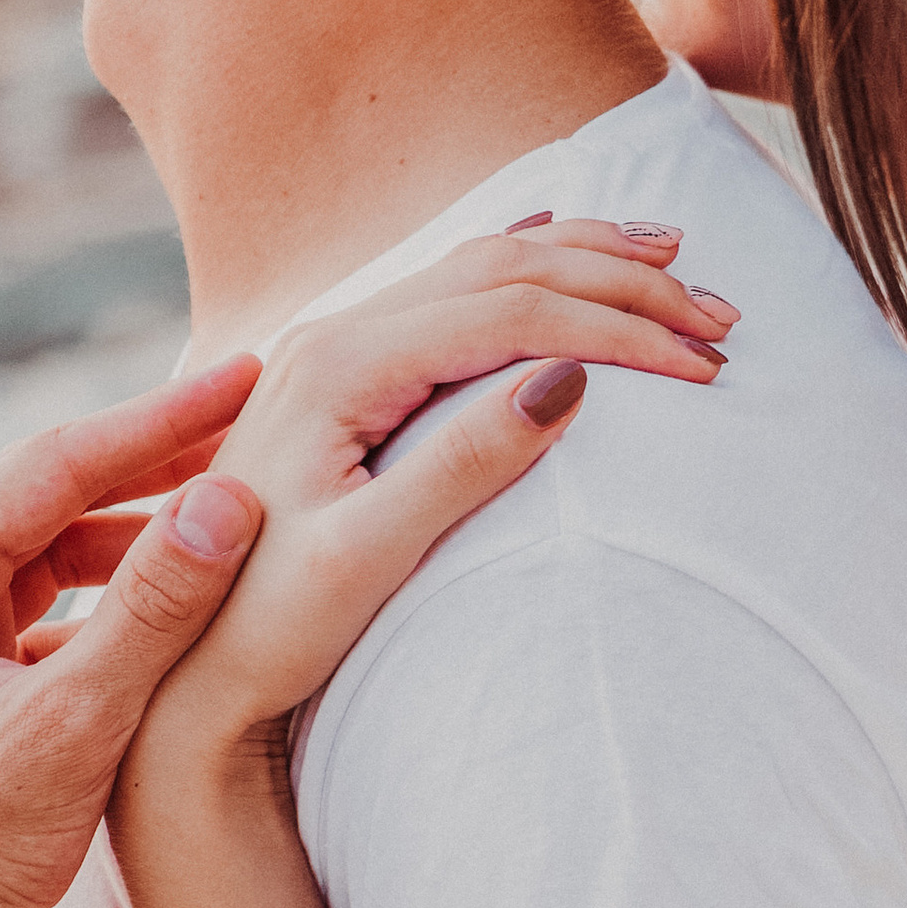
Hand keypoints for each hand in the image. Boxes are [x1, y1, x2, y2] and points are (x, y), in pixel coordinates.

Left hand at [0, 357, 268, 907]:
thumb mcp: (72, 724)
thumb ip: (153, 612)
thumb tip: (226, 500)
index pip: (57, 462)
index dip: (161, 419)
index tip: (249, 374)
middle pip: (56, 498)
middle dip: (159, 465)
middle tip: (260, 424)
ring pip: (57, 557)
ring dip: (143, 537)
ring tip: (238, 510)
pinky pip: (53, 614)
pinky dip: (120, 602)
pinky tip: (185, 611)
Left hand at [117, 215, 734, 779]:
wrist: (183, 662)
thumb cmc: (265, 629)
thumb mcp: (365, 562)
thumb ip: (462, 465)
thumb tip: (569, 379)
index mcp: (340, 366)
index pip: (513, 314)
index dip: (621, 331)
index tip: (708, 370)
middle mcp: (334, 335)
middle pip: (505, 269)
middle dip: (625, 283)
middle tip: (723, 317)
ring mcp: (335, 348)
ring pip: (482, 267)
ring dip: (587, 262)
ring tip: (678, 261)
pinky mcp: (342, 375)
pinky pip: (454, 291)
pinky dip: (530, 268)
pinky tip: (562, 245)